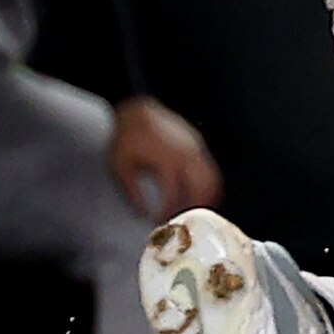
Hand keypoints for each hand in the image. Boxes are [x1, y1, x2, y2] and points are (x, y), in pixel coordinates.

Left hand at [107, 97, 220, 221]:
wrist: (137, 112)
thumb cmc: (127, 138)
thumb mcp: (120, 167)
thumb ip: (132, 192)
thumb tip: (142, 213)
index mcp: (167, 162)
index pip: (175, 195)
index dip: (168, 211)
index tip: (160, 221)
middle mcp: (187, 156)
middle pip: (204, 188)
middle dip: (195, 208)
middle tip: (184, 220)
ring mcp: (196, 149)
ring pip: (212, 179)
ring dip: (206, 197)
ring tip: (194, 210)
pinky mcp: (198, 145)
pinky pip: (210, 169)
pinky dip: (207, 184)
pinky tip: (196, 192)